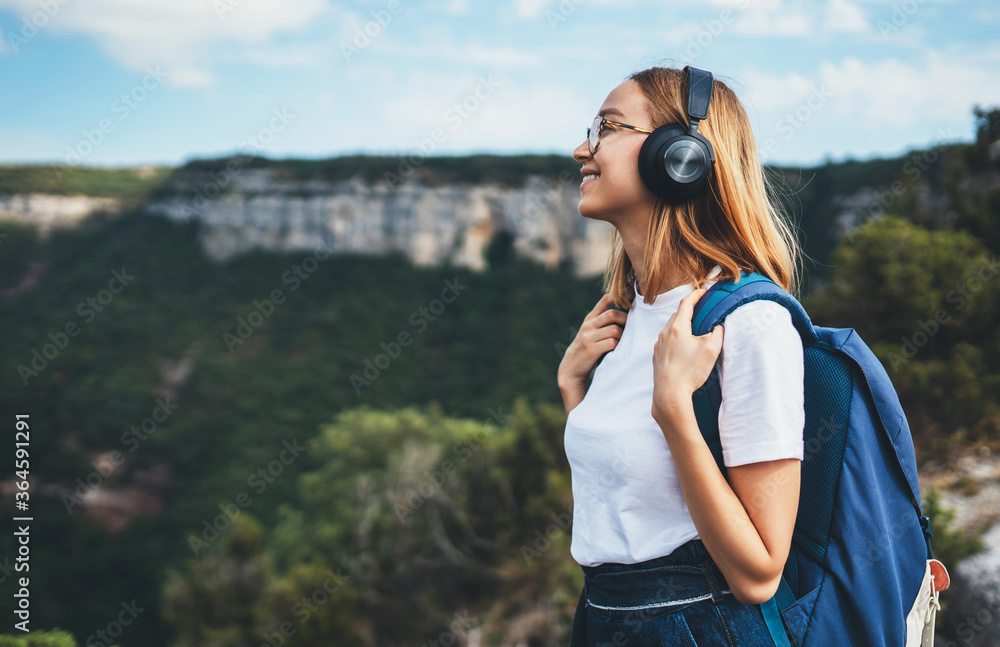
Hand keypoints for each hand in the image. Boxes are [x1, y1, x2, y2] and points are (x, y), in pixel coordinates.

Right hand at [557, 293, 628, 392]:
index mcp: (590, 319)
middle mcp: (588, 326)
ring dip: (622, 336)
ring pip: (614, 330)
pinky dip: (617, 346)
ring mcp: (589, 337)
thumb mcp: (590, 332)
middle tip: (631, 327)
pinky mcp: (591, 350)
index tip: (631, 302)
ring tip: (622, 342)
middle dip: (625, 319)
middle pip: (612, 314)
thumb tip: (625, 310)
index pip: (606, 299)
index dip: (621, 299)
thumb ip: (602, 321)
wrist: (571, 369)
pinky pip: (612, 343)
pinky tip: (617, 350)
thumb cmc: (587, 349)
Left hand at [651, 287, 723, 425]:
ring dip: (681, 324)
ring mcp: (658, 345)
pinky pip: (666, 341)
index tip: (704, 290)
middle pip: (677, 315)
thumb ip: (717, 333)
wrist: (669, 394)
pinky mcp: (656, 357)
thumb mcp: (711, 350)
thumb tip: (717, 326)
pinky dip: (675, 337)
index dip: (696, 294)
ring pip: (670, 328)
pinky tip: (683, 347)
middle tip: (700, 307)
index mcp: (677, 327)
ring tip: (693, 328)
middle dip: (689, 309)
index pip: (686, 303)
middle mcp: (664, 333)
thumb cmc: (690, 371)